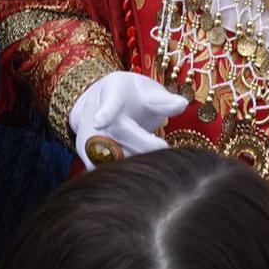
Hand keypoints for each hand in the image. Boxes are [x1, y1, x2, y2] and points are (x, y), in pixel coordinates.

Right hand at [68, 71, 187, 167]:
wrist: (102, 104)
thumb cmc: (133, 99)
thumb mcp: (148, 92)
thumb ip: (163, 101)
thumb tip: (182, 104)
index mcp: (112, 93)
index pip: (108, 103)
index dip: (105, 113)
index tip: (99, 122)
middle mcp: (92, 115)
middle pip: (113, 135)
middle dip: (140, 144)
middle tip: (164, 148)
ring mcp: (86, 136)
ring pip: (104, 157)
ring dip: (132, 162)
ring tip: (154, 163)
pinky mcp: (86, 155)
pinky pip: (101, 171)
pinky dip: (122, 175)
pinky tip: (140, 176)